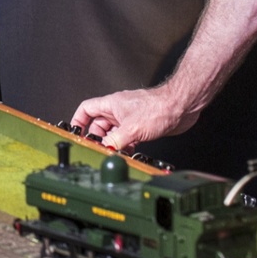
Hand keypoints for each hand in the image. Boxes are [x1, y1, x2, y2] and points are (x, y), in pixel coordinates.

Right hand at [70, 86, 193, 150]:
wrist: (181, 106)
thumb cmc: (159, 108)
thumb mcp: (131, 128)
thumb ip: (115, 141)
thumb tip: (103, 150)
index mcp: (111, 104)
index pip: (86, 109)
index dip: (78, 120)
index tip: (75, 132)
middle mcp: (119, 110)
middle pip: (99, 124)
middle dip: (98, 137)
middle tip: (99, 149)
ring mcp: (130, 117)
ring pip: (114, 132)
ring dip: (114, 143)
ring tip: (115, 153)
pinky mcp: (141, 125)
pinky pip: (127, 137)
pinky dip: (126, 145)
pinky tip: (130, 152)